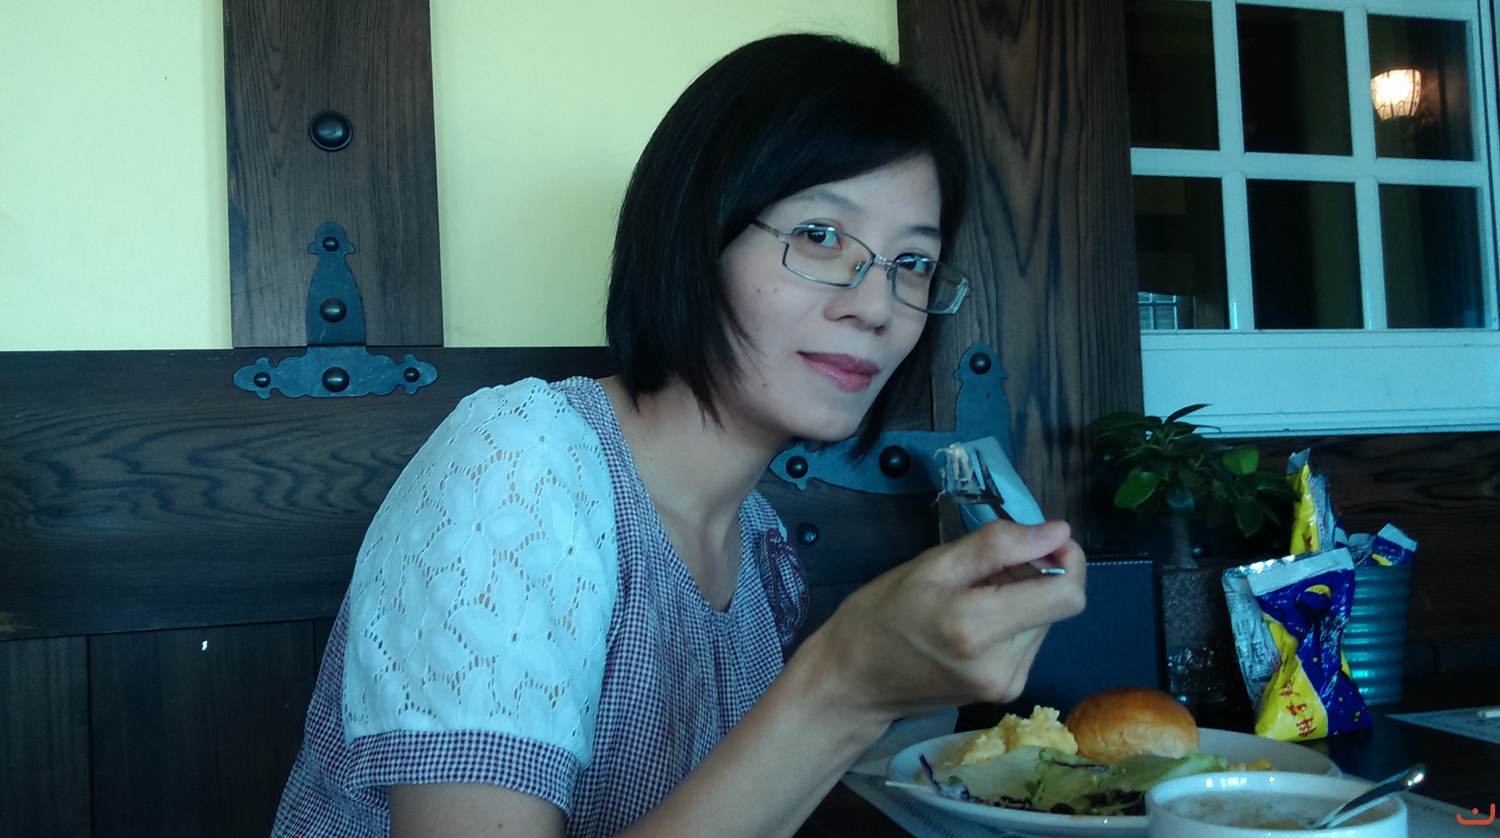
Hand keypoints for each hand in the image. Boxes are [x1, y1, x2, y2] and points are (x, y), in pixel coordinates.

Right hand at [801, 519, 1086, 721]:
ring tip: (975, 592)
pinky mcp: (1005, 691)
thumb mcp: (930, 565)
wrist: (854, 682)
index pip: (1066, 594)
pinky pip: (1029, 641)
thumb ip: (997, 545)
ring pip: (1046, 622)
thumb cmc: (880, 616)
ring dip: (1024, 597)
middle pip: (1057, 605)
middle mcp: (1003, 665)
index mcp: (978, 628)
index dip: (1068, 560)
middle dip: (1035, 575)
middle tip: (986, 566)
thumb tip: (1058, 531)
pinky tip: (977, 615)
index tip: (1042, 540)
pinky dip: (1014, 619)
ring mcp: (1007, 684)